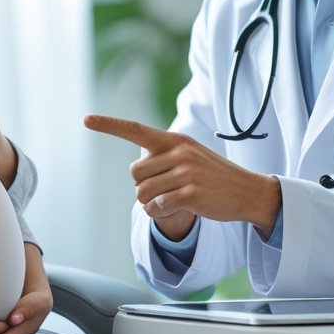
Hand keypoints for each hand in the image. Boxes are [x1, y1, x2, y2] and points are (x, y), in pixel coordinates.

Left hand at [83, 114, 281, 238]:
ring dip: (150, 204)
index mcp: (174, 140)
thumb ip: (163, 156)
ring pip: (142, 194)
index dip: (109, 125)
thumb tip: (136, 167)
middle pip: (134, 174)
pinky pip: (156, 208)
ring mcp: (186, 173)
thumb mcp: (189, 155)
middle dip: (143, 186)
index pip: (135, 129)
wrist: (247, 191)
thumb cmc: (212, 176)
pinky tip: (176, 209)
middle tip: (165, 189)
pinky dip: (159, 214)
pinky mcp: (191, 194)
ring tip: (172, 200)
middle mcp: (179, 152)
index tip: (86, 119)